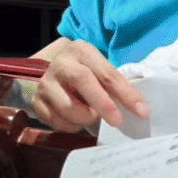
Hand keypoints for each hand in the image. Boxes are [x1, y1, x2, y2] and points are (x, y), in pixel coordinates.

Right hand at [30, 39, 148, 132]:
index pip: (106, 72)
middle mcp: (60, 63)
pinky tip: (76, 121)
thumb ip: (116, 86)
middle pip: (82, 80)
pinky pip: (56, 122)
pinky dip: (71, 127)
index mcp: (81, 50)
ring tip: (93, 117)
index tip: (141, 111)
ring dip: (86, 118)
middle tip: (117, 121)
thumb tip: (140, 109)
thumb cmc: (86, 75)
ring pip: (68, 106)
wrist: (55, 77)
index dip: (126, 93)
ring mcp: (45, 83)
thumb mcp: (100, 71)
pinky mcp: (36, 103)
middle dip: (103, 103)